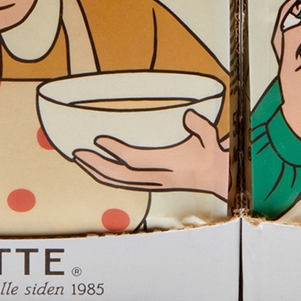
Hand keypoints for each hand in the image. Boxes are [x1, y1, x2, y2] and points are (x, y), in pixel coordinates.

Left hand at [76, 110, 229, 196]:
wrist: (221, 179)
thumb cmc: (213, 156)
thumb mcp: (210, 138)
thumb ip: (200, 127)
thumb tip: (188, 115)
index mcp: (170, 164)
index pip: (136, 160)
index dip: (116, 151)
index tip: (99, 140)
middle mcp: (159, 177)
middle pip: (121, 176)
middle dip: (98, 165)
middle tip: (78, 153)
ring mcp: (155, 183)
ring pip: (121, 182)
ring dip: (100, 173)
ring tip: (83, 161)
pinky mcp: (154, 185)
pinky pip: (126, 184)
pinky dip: (110, 178)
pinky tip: (100, 170)